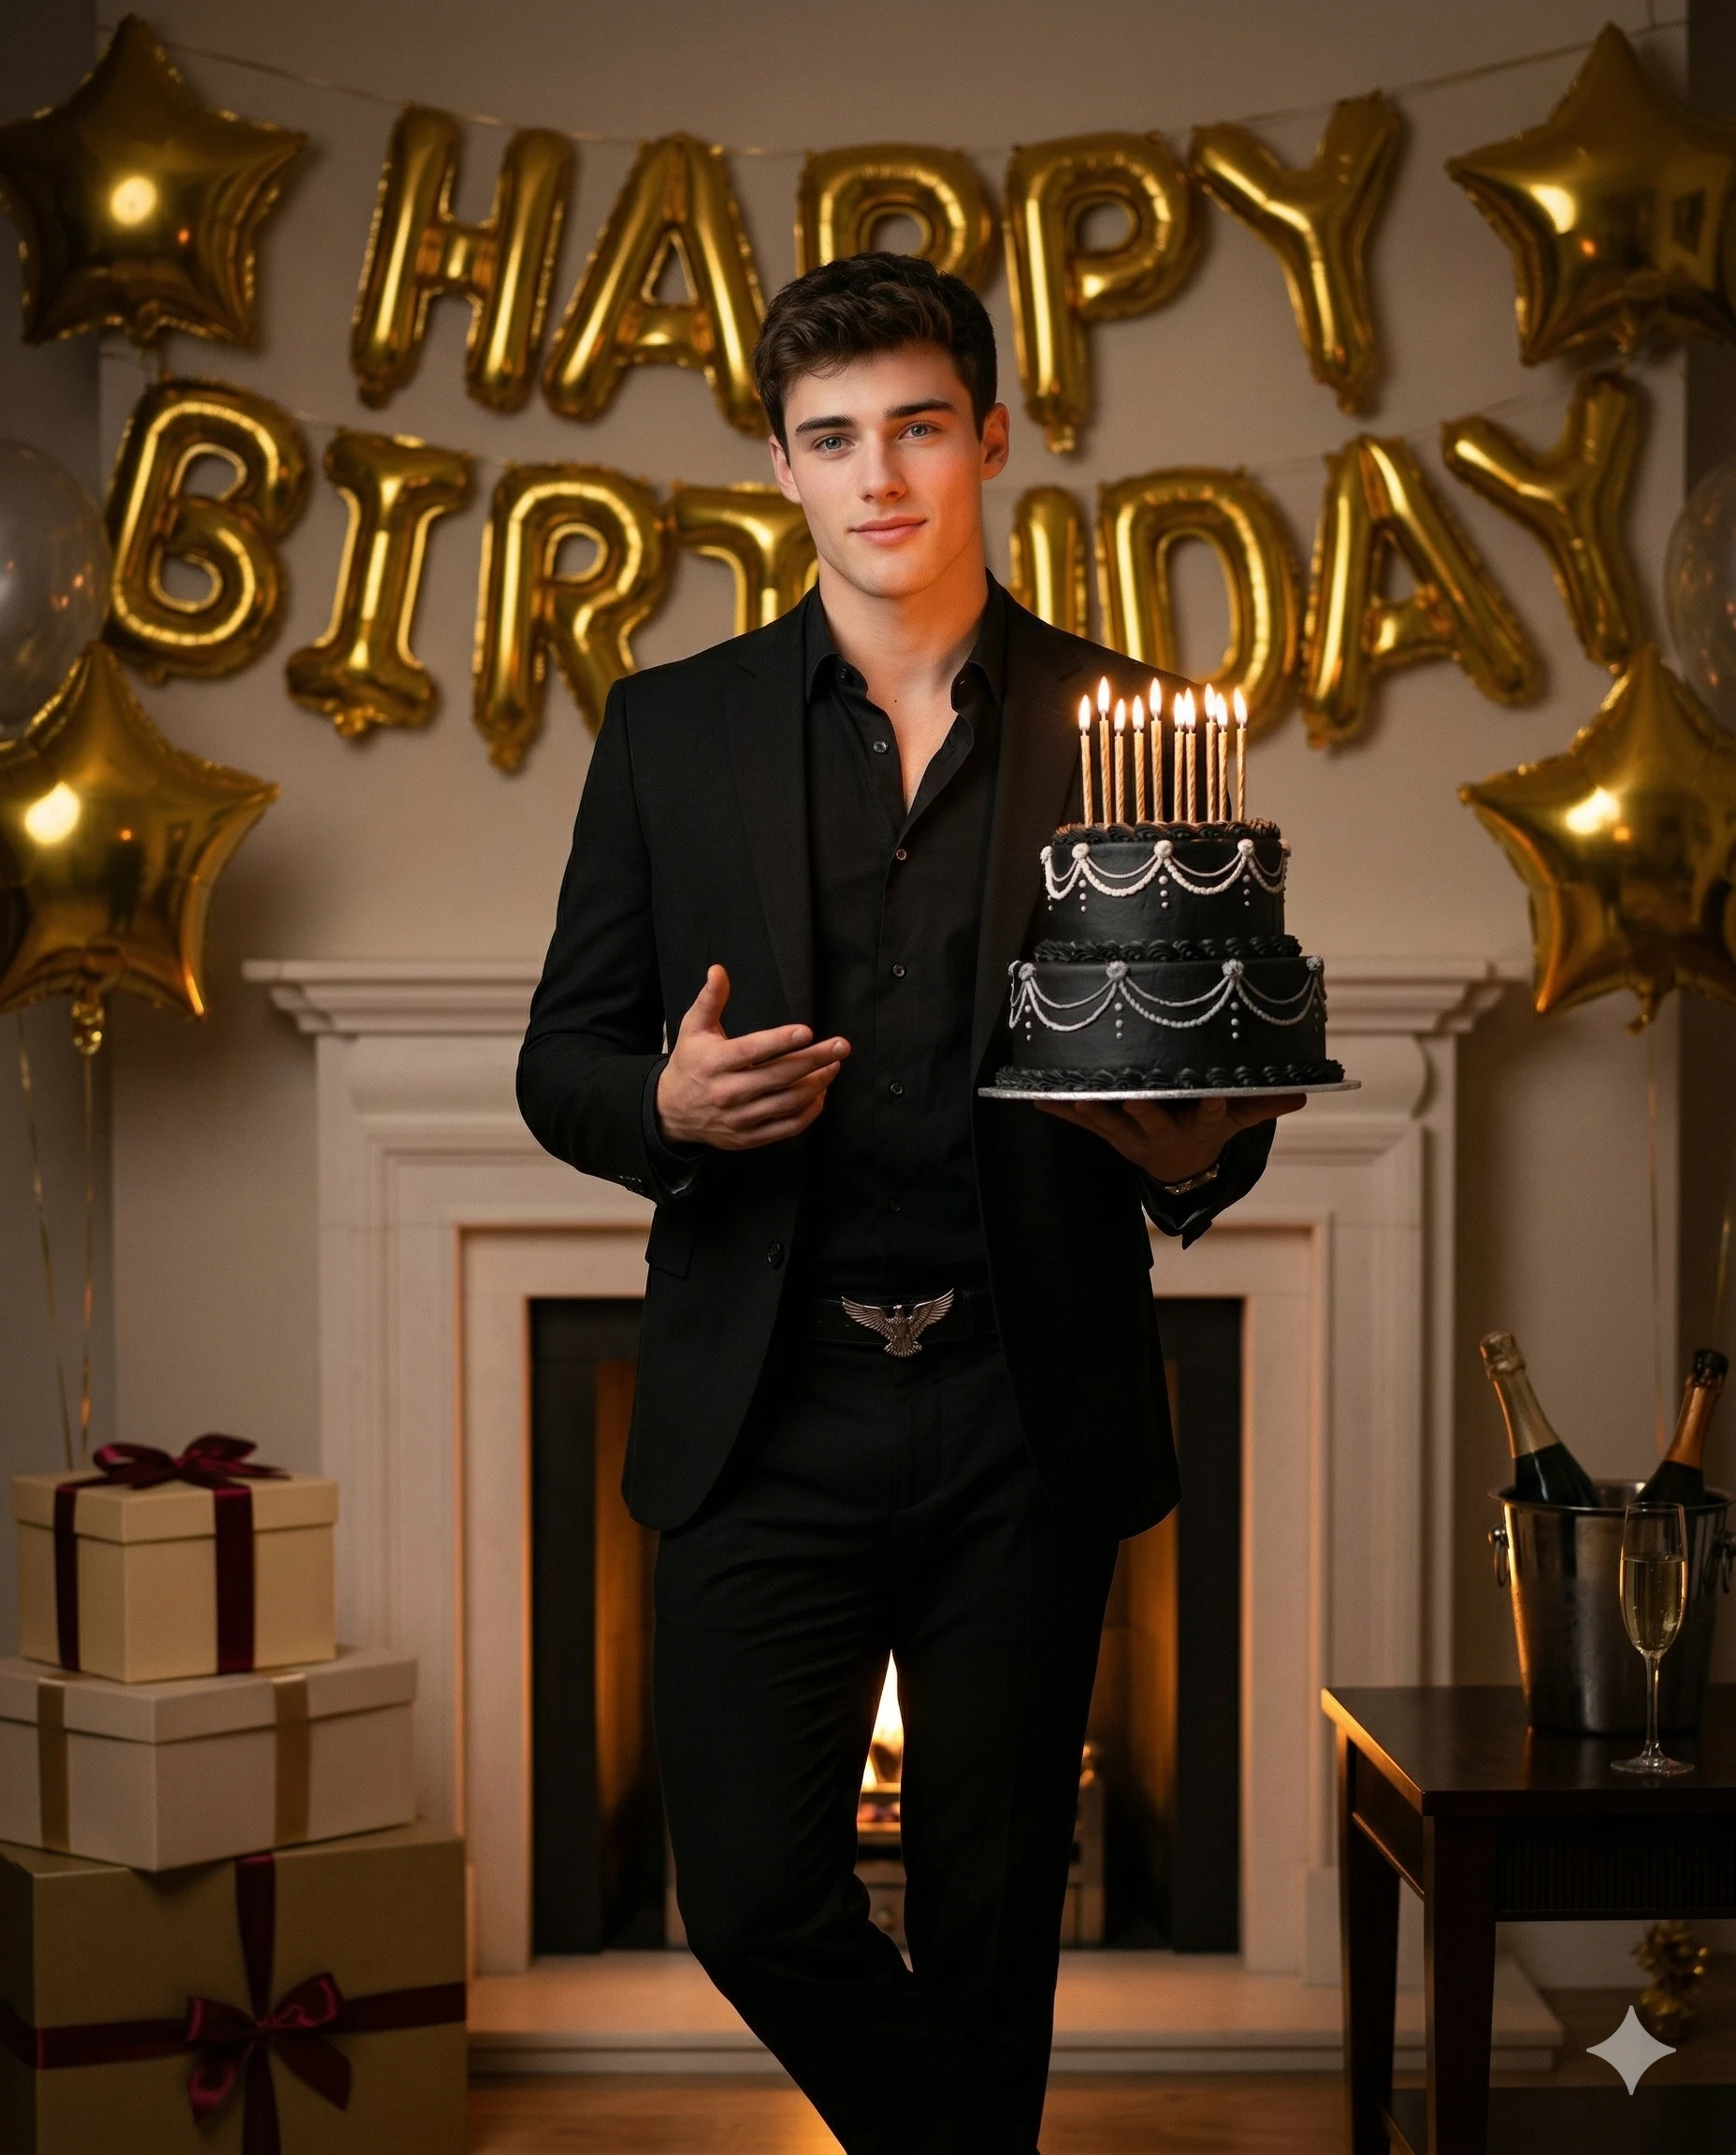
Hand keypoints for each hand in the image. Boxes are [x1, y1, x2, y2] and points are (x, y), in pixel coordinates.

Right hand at [656, 965, 848, 1150]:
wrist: (671, 1111)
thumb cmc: (690, 1063)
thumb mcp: (693, 1028)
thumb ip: (710, 999)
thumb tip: (718, 970)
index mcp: (714, 1062)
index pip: (752, 1050)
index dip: (781, 1041)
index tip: (807, 1031)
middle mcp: (727, 1092)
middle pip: (779, 1077)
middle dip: (814, 1060)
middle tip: (841, 1047)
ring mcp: (739, 1118)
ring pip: (787, 1103)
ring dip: (817, 1085)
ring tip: (834, 1066)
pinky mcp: (748, 1137)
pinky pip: (786, 1128)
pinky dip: (809, 1112)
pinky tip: (820, 1094)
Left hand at [1034, 1091, 1303, 1185]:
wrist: (1177, 1168)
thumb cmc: (1208, 1131)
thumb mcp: (1237, 1121)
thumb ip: (1264, 1104)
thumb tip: (1306, 1091)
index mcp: (1197, 1126)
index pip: (1210, 1113)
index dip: (1212, 1104)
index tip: (1214, 1092)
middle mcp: (1162, 1132)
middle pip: (1152, 1119)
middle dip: (1141, 1108)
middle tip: (1132, 1096)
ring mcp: (1131, 1135)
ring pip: (1111, 1121)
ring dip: (1094, 1109)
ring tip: (1077, 1097)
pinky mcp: (1108, 1133)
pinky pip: (1081, 1122)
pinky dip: (1059, 1109)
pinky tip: (1036, 1098)